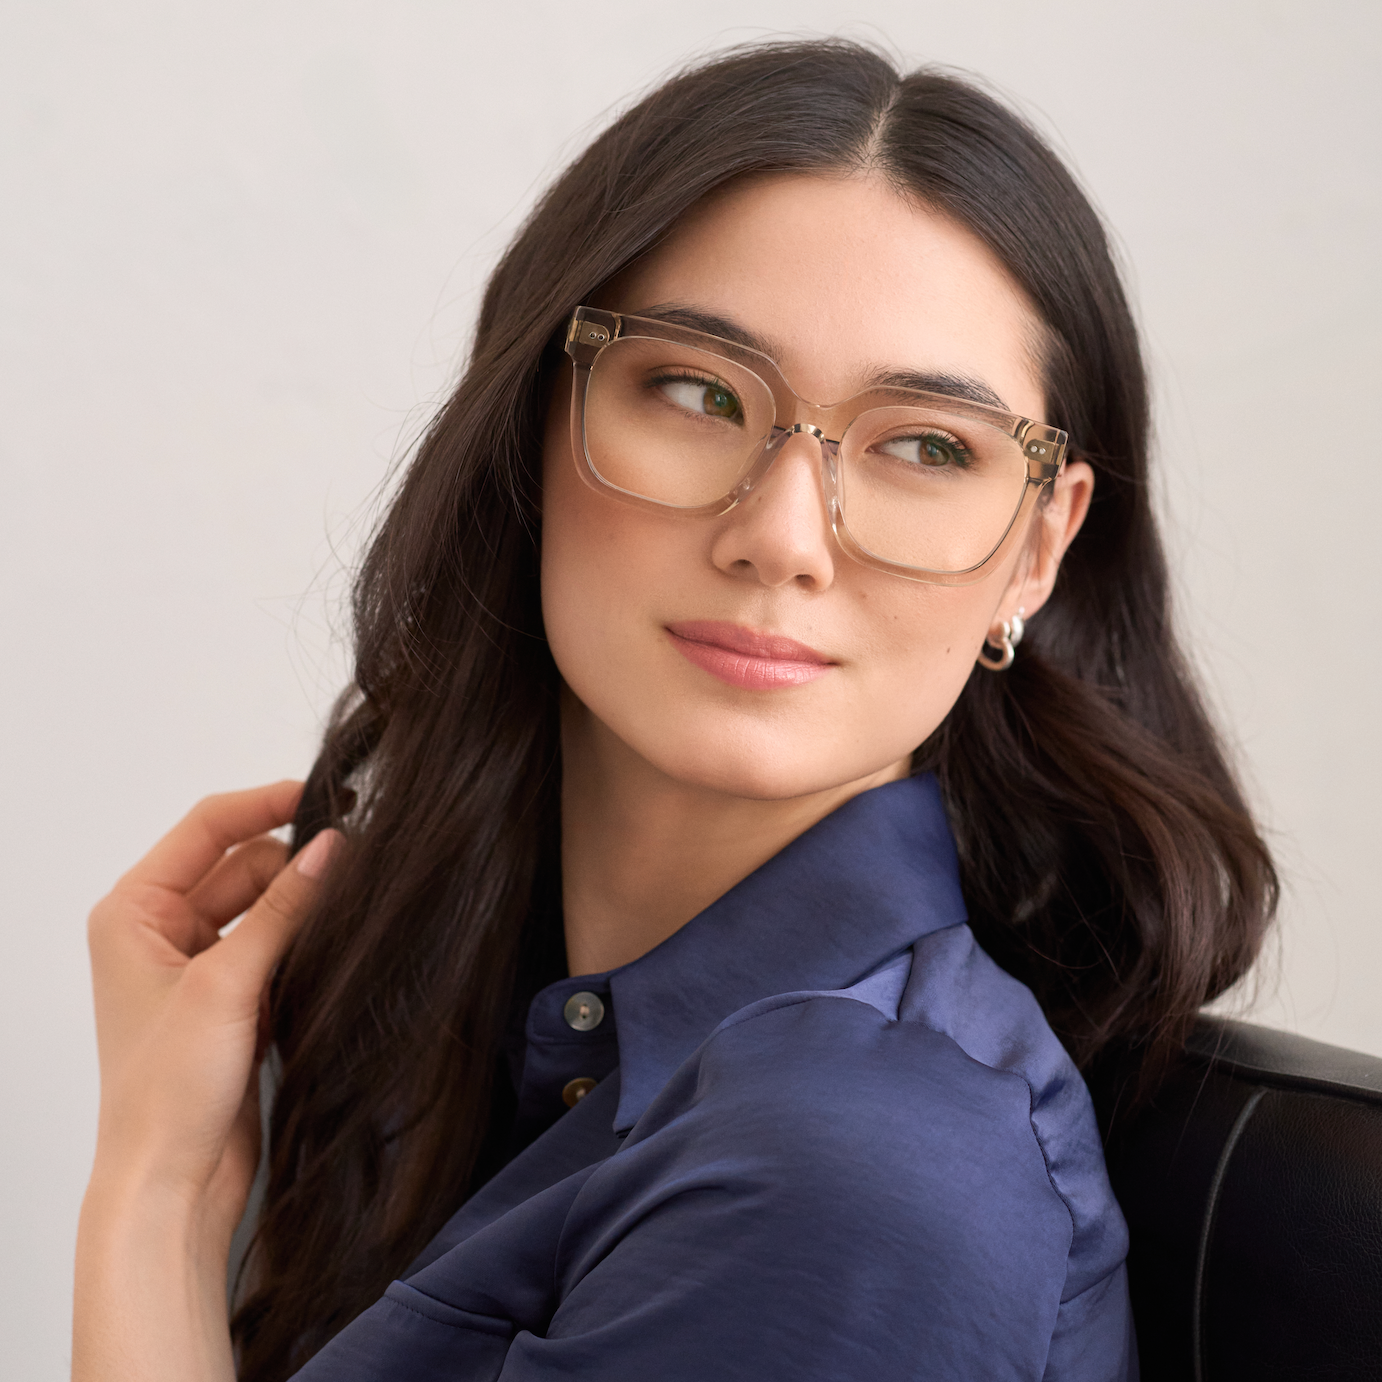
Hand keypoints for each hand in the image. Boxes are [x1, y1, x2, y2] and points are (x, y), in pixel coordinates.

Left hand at [74, 782, 337, 1381]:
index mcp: (133, 911)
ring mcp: (199, 962)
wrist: (171, 1182)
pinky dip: (304, 936)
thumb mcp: (227, 983)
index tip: (326, 794)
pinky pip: (276, 939)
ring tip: (348, 907)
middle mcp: (160, 929)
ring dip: (302, 901)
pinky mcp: (233, 994)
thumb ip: (283, 908)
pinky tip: (336, 940)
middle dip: (294, 861)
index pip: (207, 828)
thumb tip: (333, 846)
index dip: (266, 803)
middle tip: (355, 861)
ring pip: (265, 900)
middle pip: (242, 861)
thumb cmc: (166, 1091)